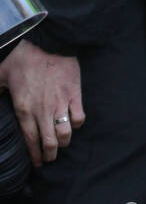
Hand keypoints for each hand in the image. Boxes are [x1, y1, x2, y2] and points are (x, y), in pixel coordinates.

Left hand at [0, 41, 84, 166]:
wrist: (47, 42)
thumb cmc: (22, 58)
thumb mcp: (1, 75)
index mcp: (24, 109)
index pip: (31, 141)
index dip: (35, 155)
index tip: (38, 162)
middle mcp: (43, 111)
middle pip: (50, 143)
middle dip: (50, 155)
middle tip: (50, 157)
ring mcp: (60, 103)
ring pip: (65, 135)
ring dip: (64, 142)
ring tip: (62, 144)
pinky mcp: (74, 94)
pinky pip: (79, 118)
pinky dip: (76, 123)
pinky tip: (72, 122)